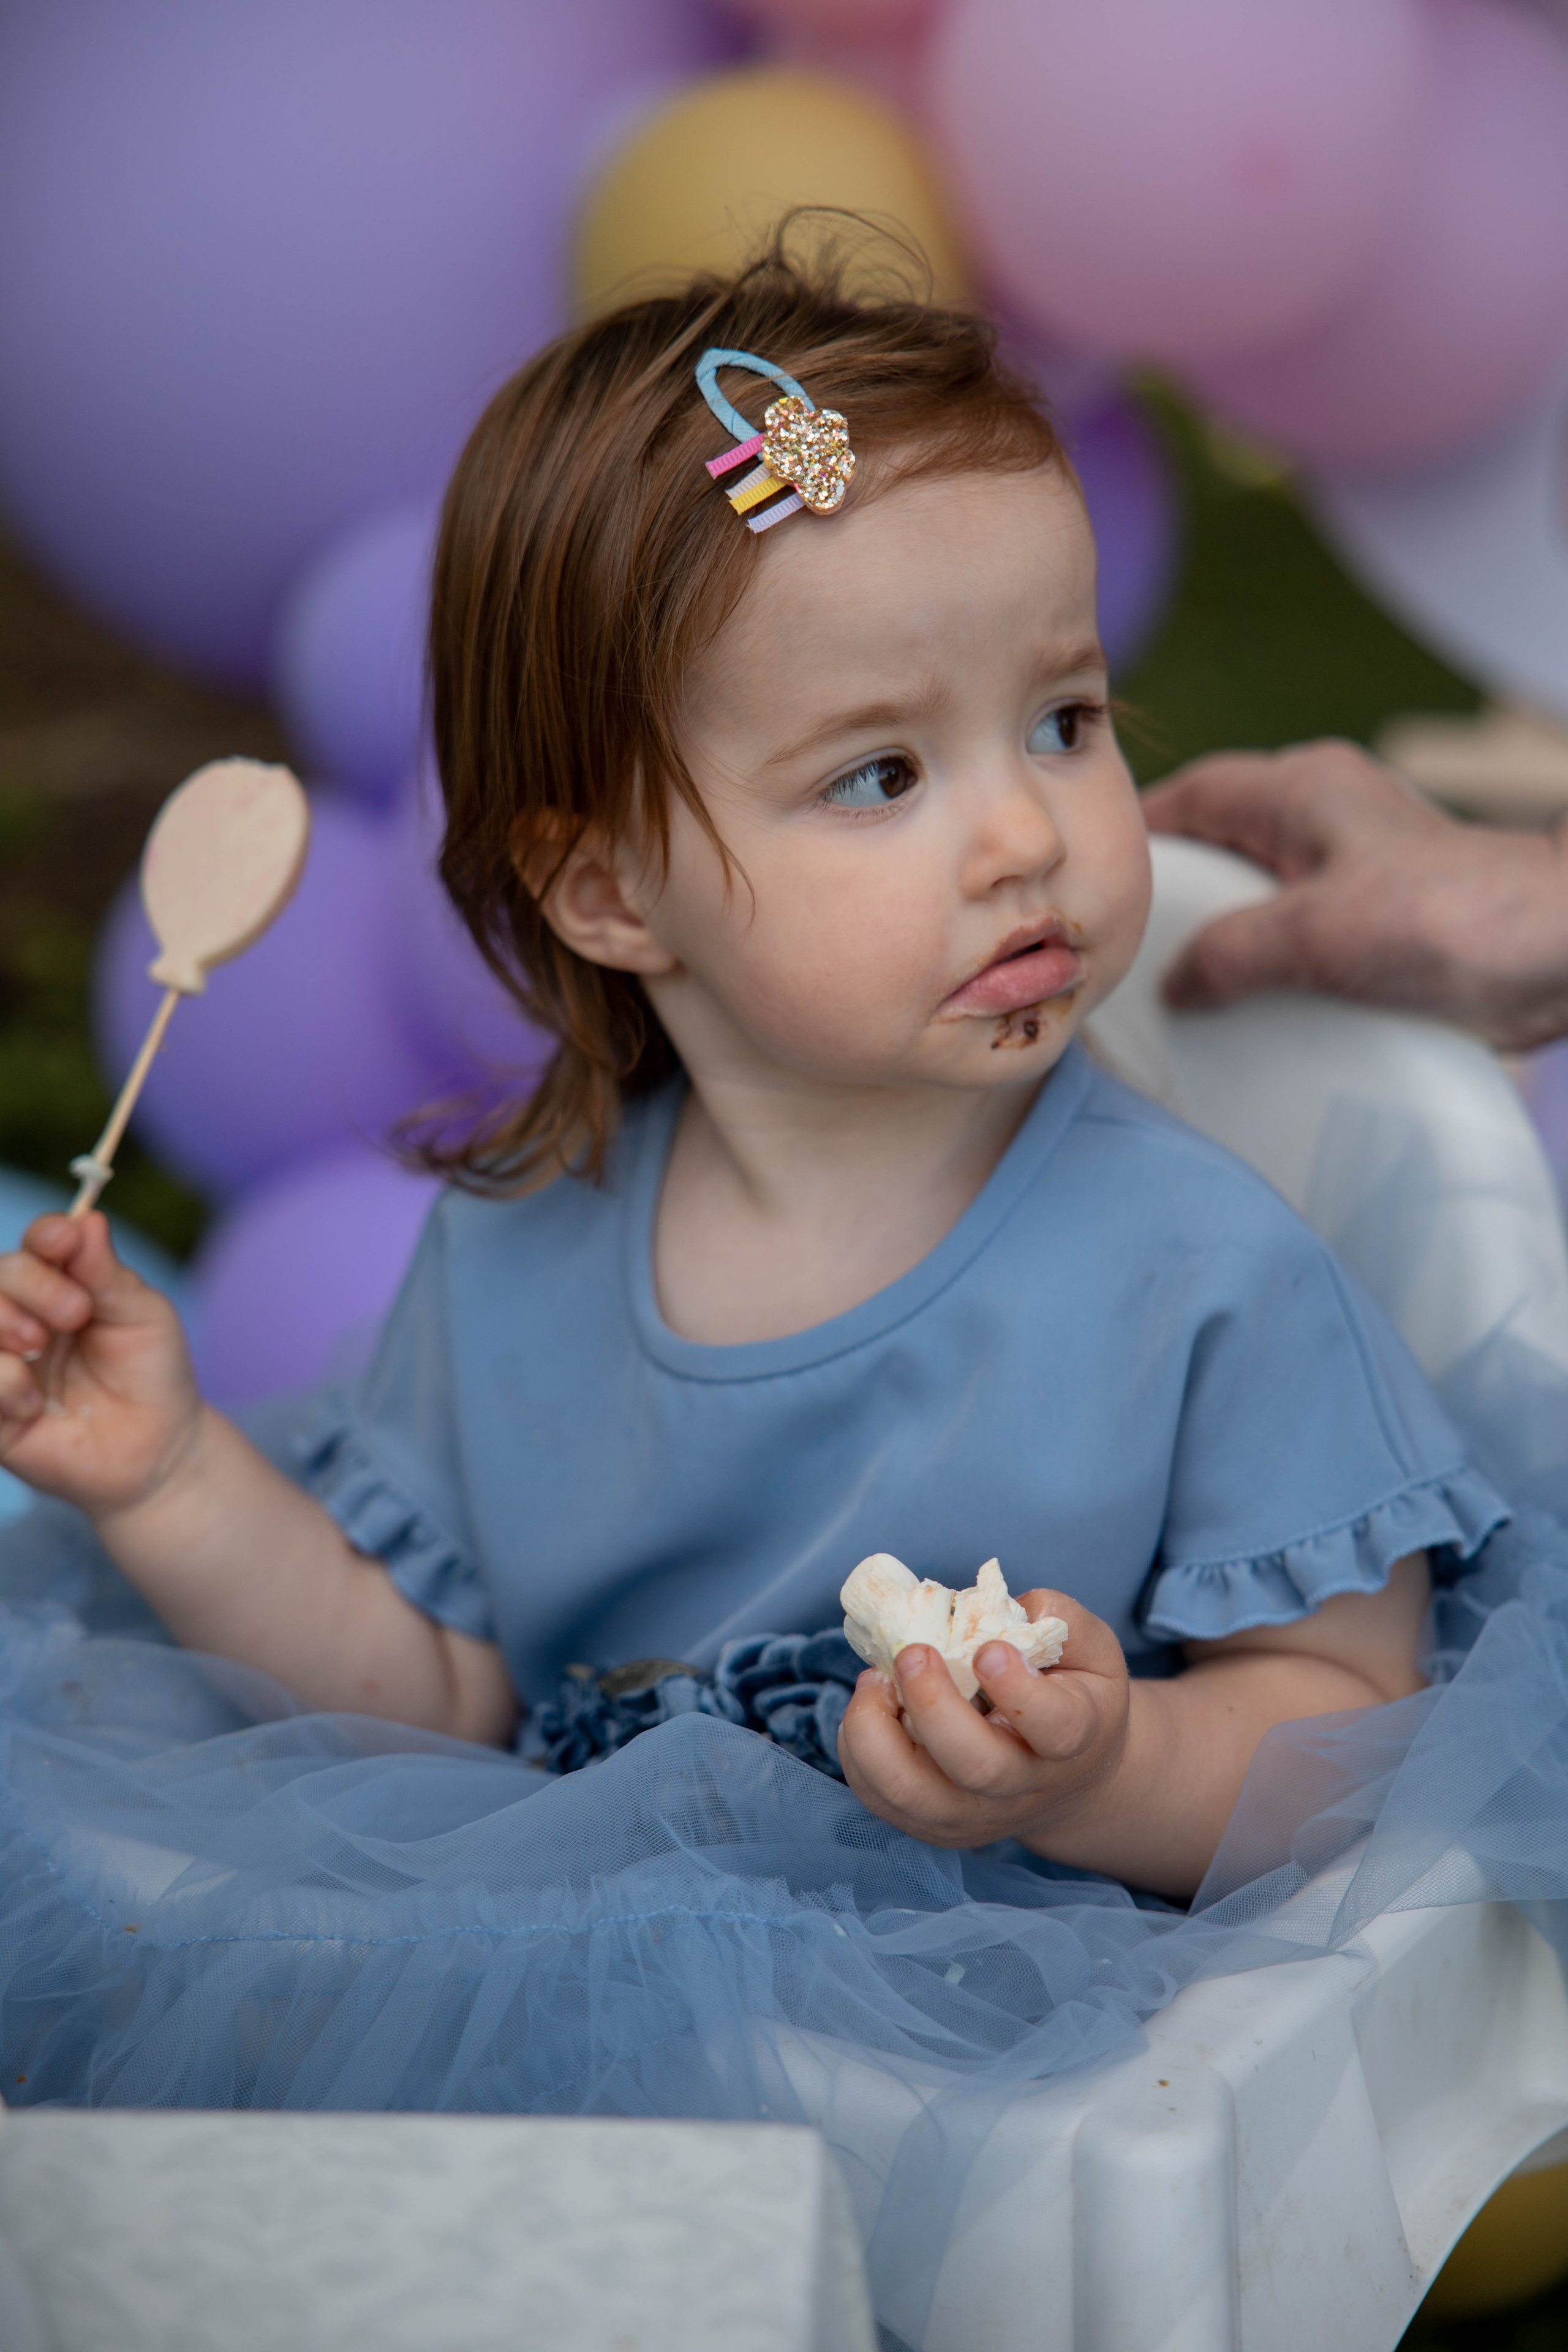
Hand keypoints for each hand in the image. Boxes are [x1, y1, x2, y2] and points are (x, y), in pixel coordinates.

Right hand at [0, 1211, 202, 1517]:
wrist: (158, 1451)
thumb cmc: (152, 1375)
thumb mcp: (142, 1317)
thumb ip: (108, 1274)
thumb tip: (87, 1218)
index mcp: (62, 1286)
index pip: (36, 1245)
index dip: (45, 1236)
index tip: (64, 1241)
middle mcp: (23, 1317)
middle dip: (30, 1284)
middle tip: (74, 1315)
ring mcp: (4, 1363)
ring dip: (2, 1324)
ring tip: (39, 1348)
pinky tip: (32, 1403)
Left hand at [837, 1590, 1130, 1851]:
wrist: (1069, 1779)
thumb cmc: (1076, 1696)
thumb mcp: (1091, 1651)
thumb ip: (1059, 1619)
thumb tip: (999, 1605)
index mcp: (1074, 1737)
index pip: (1056, 1728)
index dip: (1019, 1690)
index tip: (989, 1651)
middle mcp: (1024, 1786)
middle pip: (976, 1768)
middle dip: (933, 1705)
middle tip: (912, 1653)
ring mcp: (975, 1814)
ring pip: (910, 1793)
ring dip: (876, 1732)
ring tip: (876, 1681)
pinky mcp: (932, 1825)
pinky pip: (878, 1796)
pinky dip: (857, 1749)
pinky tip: (872, 1705)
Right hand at [1141, 740, 1567, 1048]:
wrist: (1559, 952)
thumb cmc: (1451, 918)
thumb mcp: (1314, 934)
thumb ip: (1229, 955)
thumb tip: (1174, 985)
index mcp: (1300, 789)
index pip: (1187, 794)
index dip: (1133, 834)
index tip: (1089, 883)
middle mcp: (1322, 815)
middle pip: (1216, 843)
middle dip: (1171, 894)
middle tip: (1123, 947)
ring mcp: (1350, 864)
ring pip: (1254, 890)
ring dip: (1220, 935)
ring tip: (1175, 985)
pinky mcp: (1375, 913)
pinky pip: (1294, 930)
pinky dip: (1265, 961)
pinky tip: (1245, 1005)